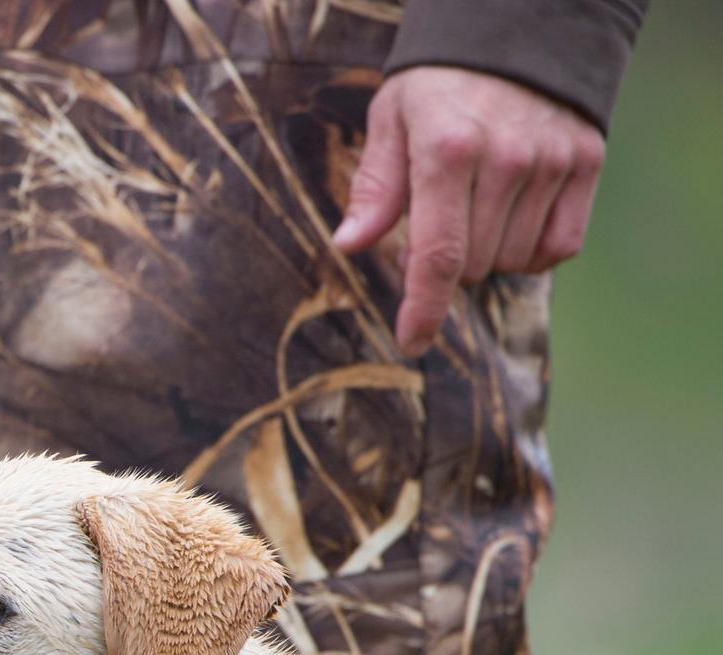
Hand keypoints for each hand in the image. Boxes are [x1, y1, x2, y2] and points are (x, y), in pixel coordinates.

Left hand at [333, 66, 607, 356]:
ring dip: (489, 255)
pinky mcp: (586, 162)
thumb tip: (349, 244)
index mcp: (447, 152)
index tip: (412, 341)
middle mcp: (505, 160)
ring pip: (515, 261)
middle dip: (447, 265)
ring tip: (475, 209)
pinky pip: (560, 246)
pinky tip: (512, 221)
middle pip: (474, 266)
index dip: (424, 308)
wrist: (516, 32)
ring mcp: (551, 161)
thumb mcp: (391, 120)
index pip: (438, 255)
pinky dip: (533, 250)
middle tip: (438, 221)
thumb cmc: (438, 85)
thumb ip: (375, 187)